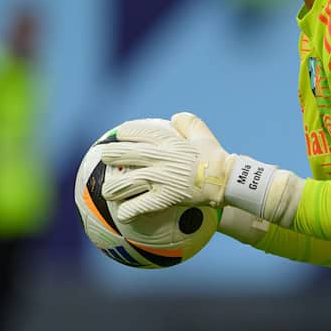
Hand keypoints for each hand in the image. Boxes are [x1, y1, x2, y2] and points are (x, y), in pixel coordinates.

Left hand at [98, 113, 303, 225]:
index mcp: (169, 142)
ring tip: (108, 191)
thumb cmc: (216, 157)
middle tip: (103, 157)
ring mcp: (160, 178)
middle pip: (127, 155)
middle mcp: (160, 158)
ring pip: (128, 182)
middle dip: (111, 155)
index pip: (142, 133)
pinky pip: (141, 205)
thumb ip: (188, 123)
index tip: (119, 133)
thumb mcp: (203, 134)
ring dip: (114, 187)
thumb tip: (175, 117)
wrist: (227, 179)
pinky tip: (123, 214)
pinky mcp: (164, 197)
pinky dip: (129, 210)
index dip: (127, 132)